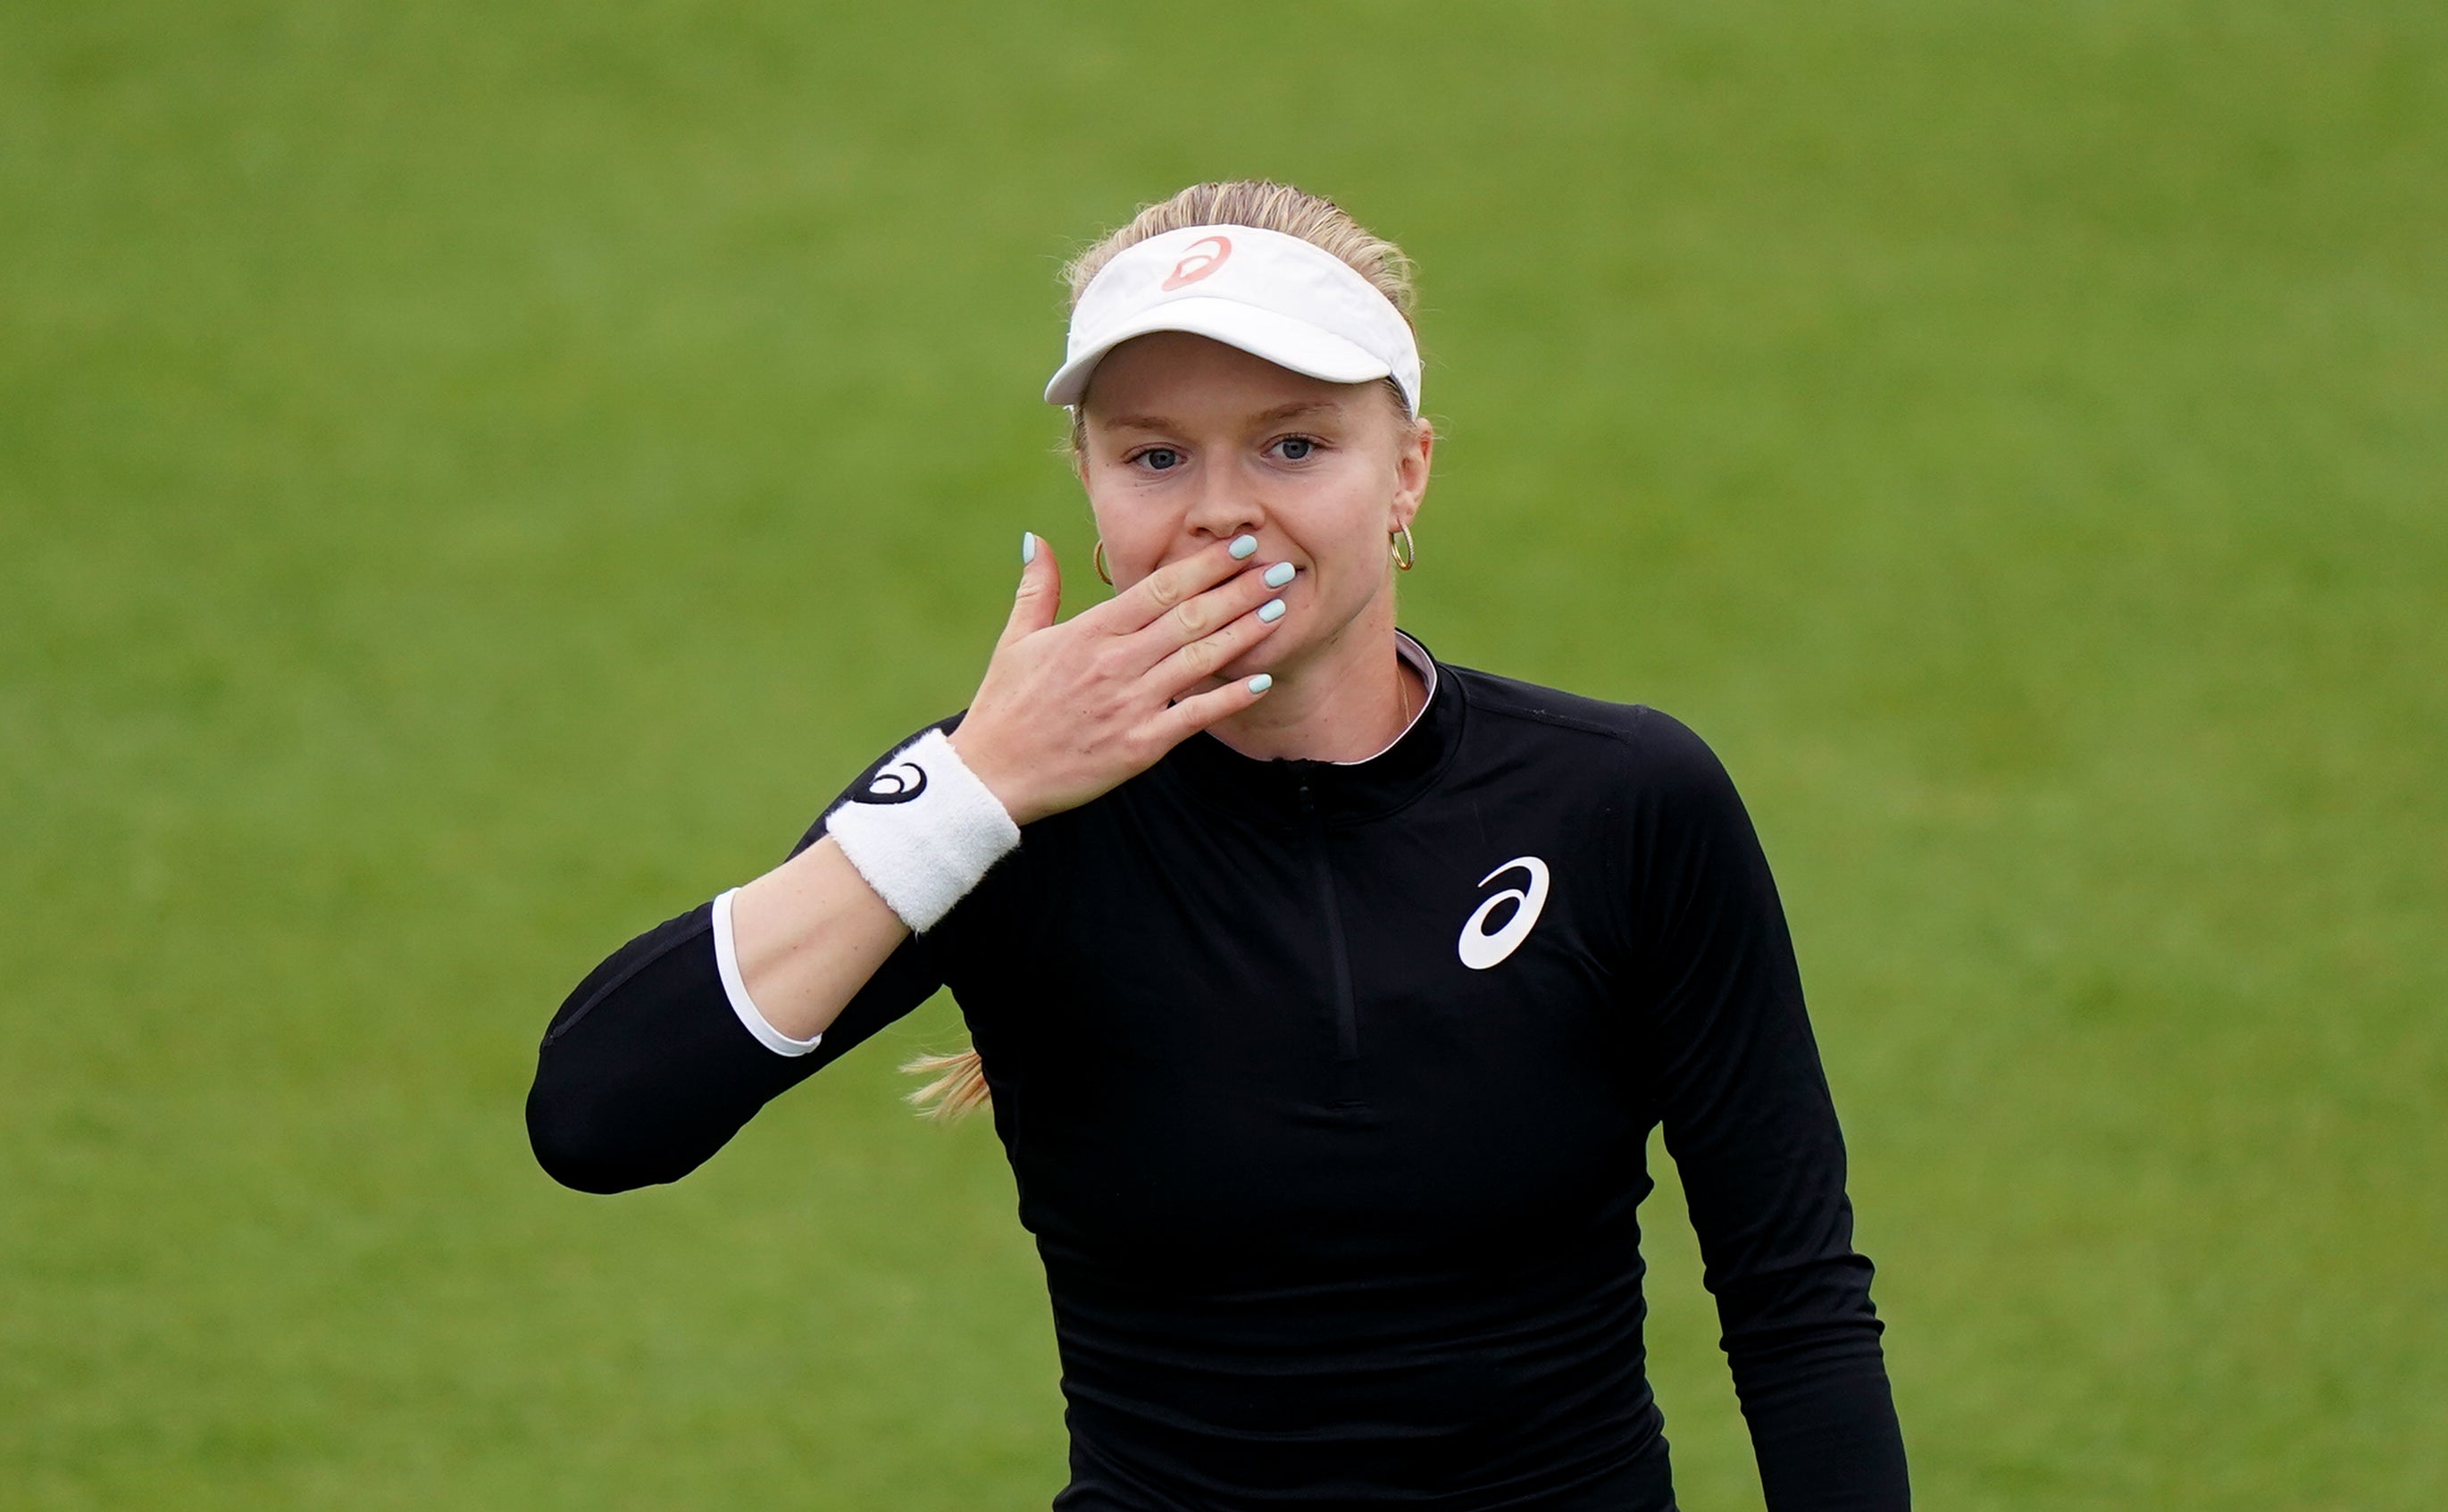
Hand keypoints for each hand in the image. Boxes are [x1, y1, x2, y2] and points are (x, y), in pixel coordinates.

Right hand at [948, 532, 1291, 825]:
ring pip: (1199, 658)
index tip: (1238, 546)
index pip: (1157, 588)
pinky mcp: (1139, 745)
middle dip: (1239, 590)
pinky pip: (1194, 715)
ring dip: (1245, 632)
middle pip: (1189, 616)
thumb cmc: (1004, 707)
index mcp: (1087, 632)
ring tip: (1281, 610)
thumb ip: (1037, 589)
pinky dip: (1229, 697)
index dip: (1203, 565)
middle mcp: (1114, 662)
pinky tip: (1260, 681)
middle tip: (1281, 568)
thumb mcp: (1015, 640)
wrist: (991, 776)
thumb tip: (1034, 538)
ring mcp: (1129, 703)